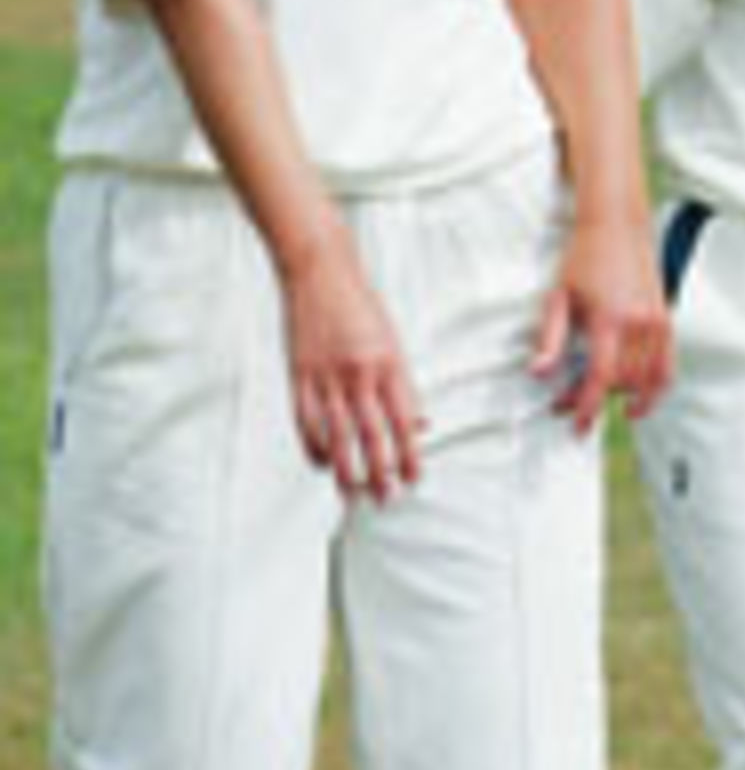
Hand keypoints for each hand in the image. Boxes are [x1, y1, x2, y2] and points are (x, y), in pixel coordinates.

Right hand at [281, 226, 424, 500]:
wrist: (319, 270)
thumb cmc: (360, 305)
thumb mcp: (393, 340)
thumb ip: (404, 384)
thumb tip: (420, 424)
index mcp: (388, 362)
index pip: (403, 420)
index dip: (410, 454)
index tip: (415, 478)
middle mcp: (358, 372)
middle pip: (372, 435)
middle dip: (381, 473)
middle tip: (386, 499)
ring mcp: (325, 375)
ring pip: (337, 436)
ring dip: (346, 471)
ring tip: (353, 495)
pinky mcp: (299, 375)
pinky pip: (306, 422)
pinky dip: (315, 448)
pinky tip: (323, 464)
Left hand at [529, 216, 672, 432]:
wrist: (616, 225)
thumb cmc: (584, 257)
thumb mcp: (558, 297)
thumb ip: (550, 339)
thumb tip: (539, 373)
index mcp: (608, 318)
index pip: (600, 378)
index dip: (587, 407)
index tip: (576, 426)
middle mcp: (637, 323)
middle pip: (621, 383)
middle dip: (595, 399)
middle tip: (569, 400)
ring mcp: (656, 322)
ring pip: (646, 380)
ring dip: (622, 396)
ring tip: (598, 397)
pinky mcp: (666, 319)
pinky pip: (667, 367)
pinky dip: (655, 388)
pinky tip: (637, 399)